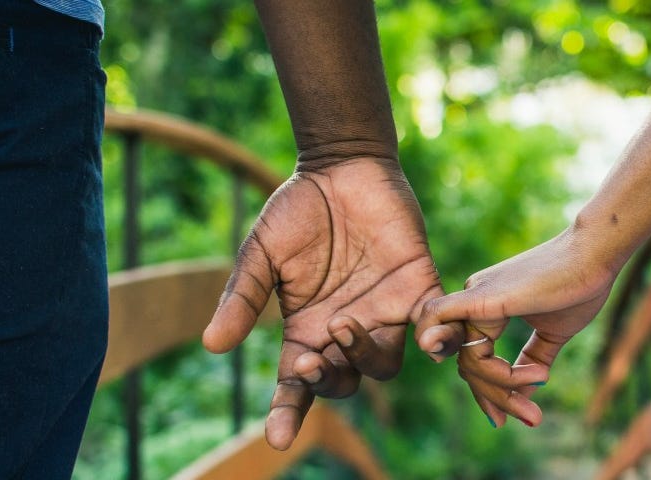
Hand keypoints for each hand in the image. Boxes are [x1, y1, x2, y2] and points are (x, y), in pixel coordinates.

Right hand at [203, 157, 451, 449]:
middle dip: (328, 378)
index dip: (288, 413)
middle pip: (343, 383)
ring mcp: (384, 313)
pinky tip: (430, 337)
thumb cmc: (297, 210)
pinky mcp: (419, 289)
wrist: (342, 167)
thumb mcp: (261, 254)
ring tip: (345, 322)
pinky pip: (434, 326)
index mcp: (306, 330)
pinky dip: (438, 337)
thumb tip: (213, 344)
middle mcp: (345, 331)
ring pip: (383, 365)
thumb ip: (242, 298)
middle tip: (315, 353)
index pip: (297, 386)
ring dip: (364, 355)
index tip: (278, 437)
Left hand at [416, 226, 618, 426]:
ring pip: (469, 360)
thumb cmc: (578, 286)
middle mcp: (472, 300)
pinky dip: (472, 364)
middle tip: (531, 417)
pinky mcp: (482, 298)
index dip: (491, 391)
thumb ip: (532, 361)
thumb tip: (525, 394)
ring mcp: (474, 297)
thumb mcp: (552, 334)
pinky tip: (498, 380)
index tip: (516, 415)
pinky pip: (453, 334)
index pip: (474, 359)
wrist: (595, 255)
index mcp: (486, 306)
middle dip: (498, 397)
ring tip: (539, 390)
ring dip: (501, 387)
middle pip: (469, 365)